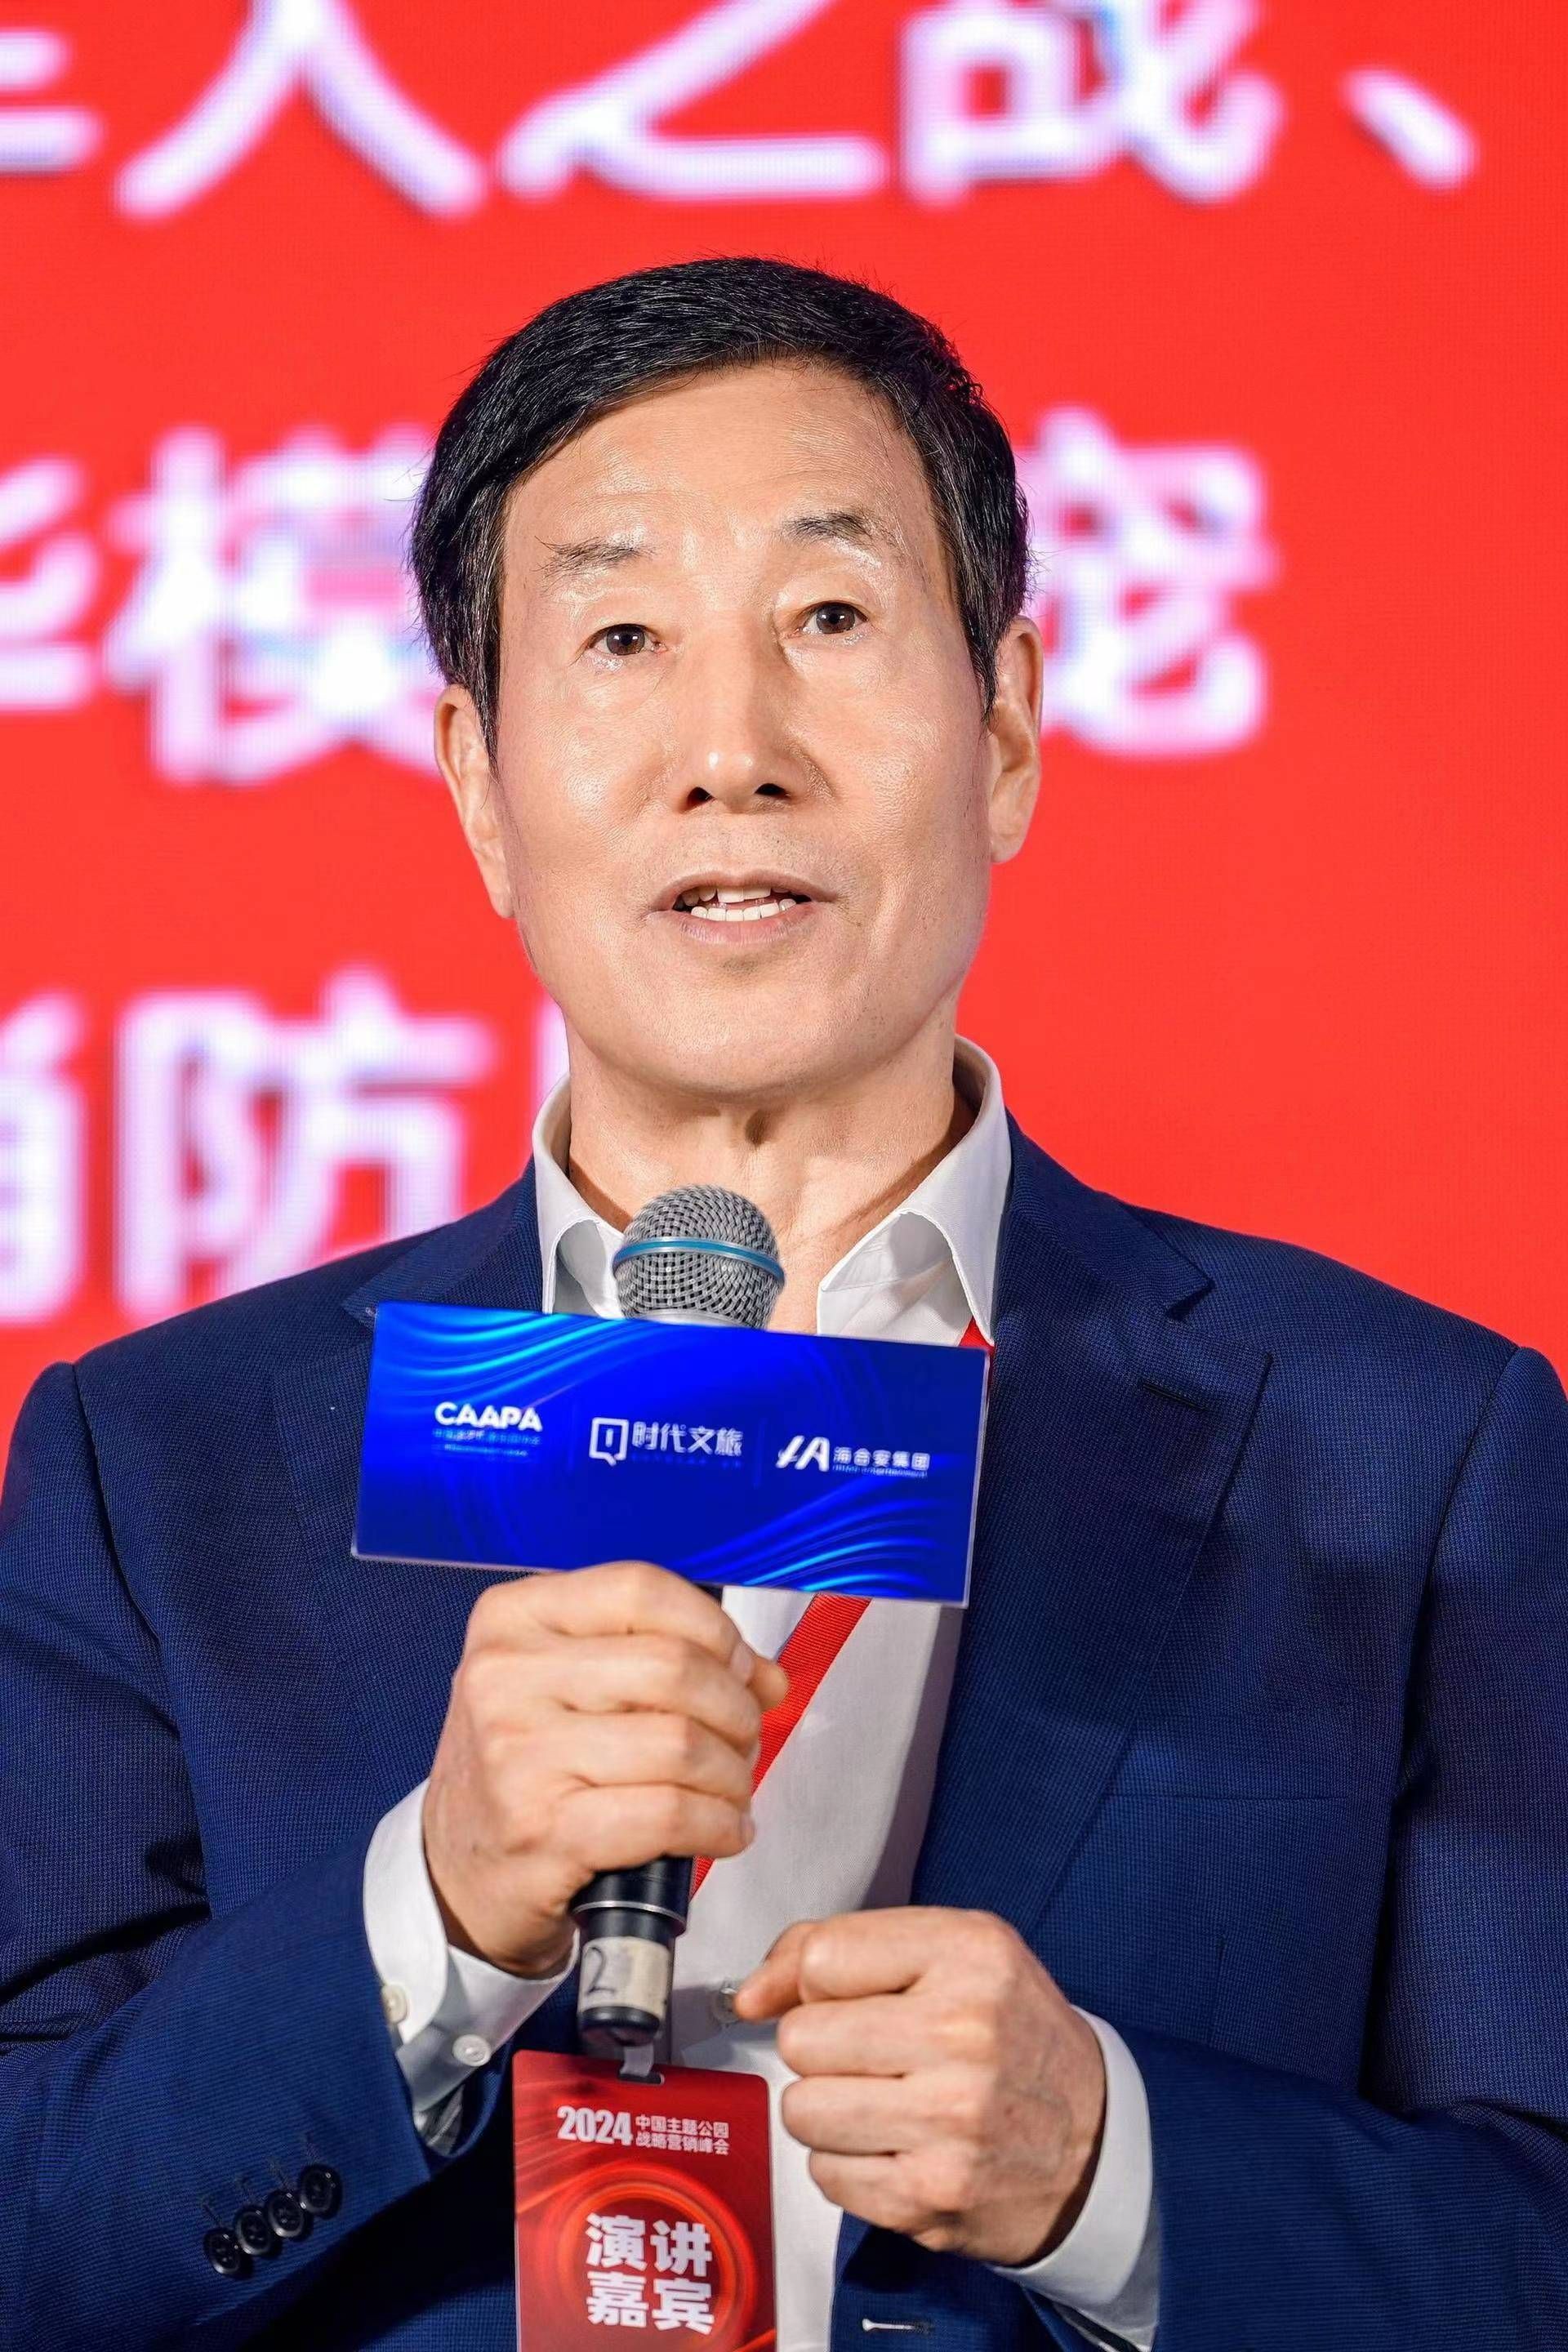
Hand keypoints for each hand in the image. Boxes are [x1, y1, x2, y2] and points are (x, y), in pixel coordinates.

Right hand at [423, 1562, 788, 1978]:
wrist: (455, 1871)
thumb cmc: (523, 1766)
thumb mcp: (566, 1684)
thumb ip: (663, 1657)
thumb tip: (766, 1677)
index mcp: (513, 1618)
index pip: (640, 1591)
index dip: (713, 1629)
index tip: (738, 1665)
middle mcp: (506, 1676)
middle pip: (673, 1666)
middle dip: (735, 1708)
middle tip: (744, 1738)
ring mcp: (519, 1754)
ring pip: (680, 1742)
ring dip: (733, 1774)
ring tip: (732, 1788)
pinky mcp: (543, 1829)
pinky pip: (668, 1813)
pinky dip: (718, 1824)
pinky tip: (723, 1829)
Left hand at [734, 1907, 1105, 2266]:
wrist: (1095, 2145)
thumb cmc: (1012, 2037)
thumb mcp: (953, 1953)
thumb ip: (841, 1947)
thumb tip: (750, 1994)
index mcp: (971, 1954)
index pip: (823, 1956)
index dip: (813, 1980)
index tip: (837, 1997)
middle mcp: (964, 2034)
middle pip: (802, 2037)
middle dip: (822, 2047)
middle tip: (872, 2055)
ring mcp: (948, 2122)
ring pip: (802, 2108)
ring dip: (828, 2108)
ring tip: (881, 2101)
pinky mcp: (929, 2196)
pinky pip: (824, 2174)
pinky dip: (847, 2163)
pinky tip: (895, 2147)